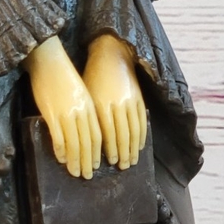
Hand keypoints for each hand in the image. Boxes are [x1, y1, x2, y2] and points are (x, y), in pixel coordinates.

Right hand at [25, 36, 101, 179]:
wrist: (48, 59)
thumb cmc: (63, 76)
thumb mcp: (80, 93)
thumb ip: (83, 111)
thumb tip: (82, 133)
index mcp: (90, 106)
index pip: (98, 135)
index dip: (98, 153)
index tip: (97, 166)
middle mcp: (81, 111)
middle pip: (87, 142)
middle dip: (88, 161)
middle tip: (87, 176)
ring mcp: (66, 113)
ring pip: (74, 143)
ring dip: (76, 160)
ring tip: (75, 172)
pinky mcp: (51, 113)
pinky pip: (58, 136)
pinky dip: (60, 150)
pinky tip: (61, 159)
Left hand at [83, 34, 146, 169]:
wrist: (110, 54)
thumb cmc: (91, 77)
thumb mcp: (84, 97)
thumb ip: (86, 118)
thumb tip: (82, 142)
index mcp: (100, 105)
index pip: (105, 134)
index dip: (108, 151)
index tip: (107, 163)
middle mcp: (116, 105)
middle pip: (121, 136)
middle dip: (121, 154)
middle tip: (122, 168)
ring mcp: (130, 101)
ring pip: (133, 131)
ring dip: (133, 149)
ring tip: (131, 161)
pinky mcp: (139, 98)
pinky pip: (142, 121)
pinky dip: (142, 135)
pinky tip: (139, 146)